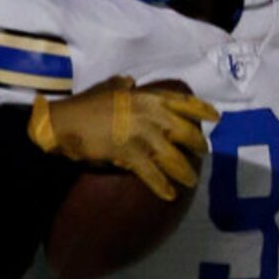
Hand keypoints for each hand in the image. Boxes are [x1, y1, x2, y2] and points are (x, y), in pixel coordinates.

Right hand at [28, 75, 219, 201]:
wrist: (62, 123)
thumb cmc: (84, 105)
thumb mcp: (107, 88)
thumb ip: (122, 86)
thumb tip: (130, 83)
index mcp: (146, 97)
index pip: (183, 102)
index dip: (202, 110)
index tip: (215, 117)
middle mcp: (150, 115)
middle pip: (185, 132)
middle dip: (196, 145)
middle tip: (201, 153)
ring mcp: (141, 136)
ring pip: (173, 157)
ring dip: (184, 171)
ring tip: (190, 181)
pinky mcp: (130, 156)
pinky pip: (152, 175)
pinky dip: (163, 187)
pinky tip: (170, 195)